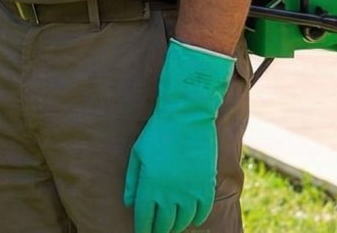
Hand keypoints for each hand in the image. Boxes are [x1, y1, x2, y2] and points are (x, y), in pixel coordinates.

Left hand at [124, 40, 233, 232]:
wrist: (186, 115)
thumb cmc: (157, 132)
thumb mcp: (138, 154)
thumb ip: (133, 181)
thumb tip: (129, 203)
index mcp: (151, 184)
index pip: (145, 217)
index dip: (143, 228)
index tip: (142, 232)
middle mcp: (171, 192)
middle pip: (165, 222)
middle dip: (159, 229)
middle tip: (156, 231)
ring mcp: (191, 190)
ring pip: (184, 219)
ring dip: (177, 226)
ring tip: (172, 227)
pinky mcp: (207, 184)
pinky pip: (203, 210)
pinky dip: (197, 218)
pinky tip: (192, 220)